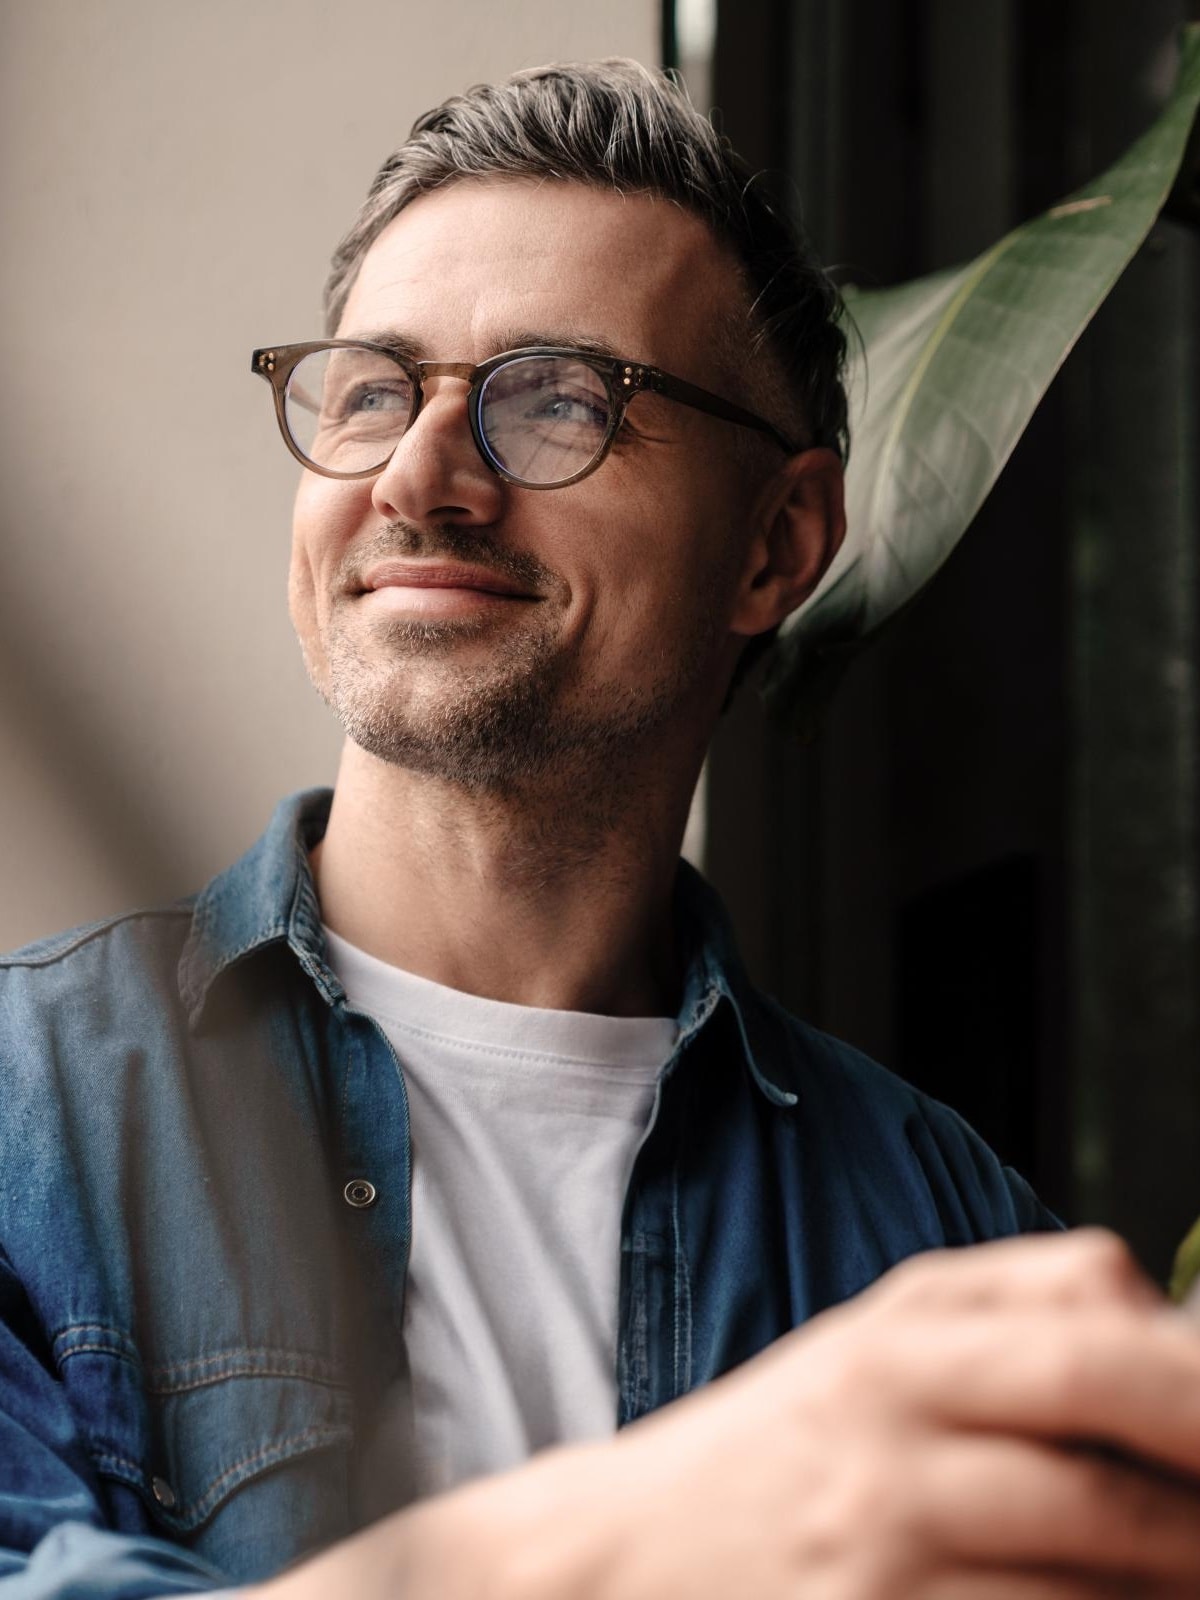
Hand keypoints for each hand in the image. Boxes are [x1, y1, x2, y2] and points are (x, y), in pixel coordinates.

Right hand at [252, 1230, 1199, 1598]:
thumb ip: (1021, 1305)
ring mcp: (885, 1565)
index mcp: (896, 1345)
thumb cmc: (781, 1443)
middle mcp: (889, 1448)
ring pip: (1094, 1595)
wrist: (631, 1559)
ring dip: (1172, 1592)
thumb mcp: (879, 1334)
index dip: (1198, 1392)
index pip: (1085, 1343)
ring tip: (1182, 1573)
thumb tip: (1170, 1324)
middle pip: (1111, 1490)